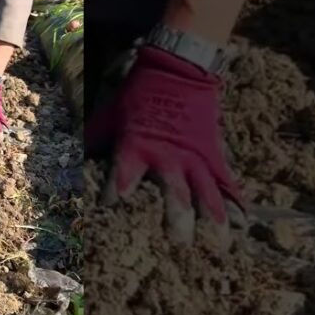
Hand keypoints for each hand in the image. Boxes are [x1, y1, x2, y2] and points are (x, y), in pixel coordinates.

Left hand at [87, 45, 244, 244]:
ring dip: (213, 218)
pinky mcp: (213, 154)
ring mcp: (195, 157)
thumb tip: (71, 156)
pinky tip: (243, 224)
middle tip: (179, 245)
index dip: (117, 192)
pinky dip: (235, 202)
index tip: (112, 211)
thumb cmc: (139, 95)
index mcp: (138, 146)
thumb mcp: (112, 114)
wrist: (178, 69)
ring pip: (207, 192)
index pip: (124, 174)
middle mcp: (169, 156)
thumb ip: (94, 138)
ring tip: (219, 245)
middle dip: (177, 218)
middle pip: (175, 192)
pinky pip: (226, 181)